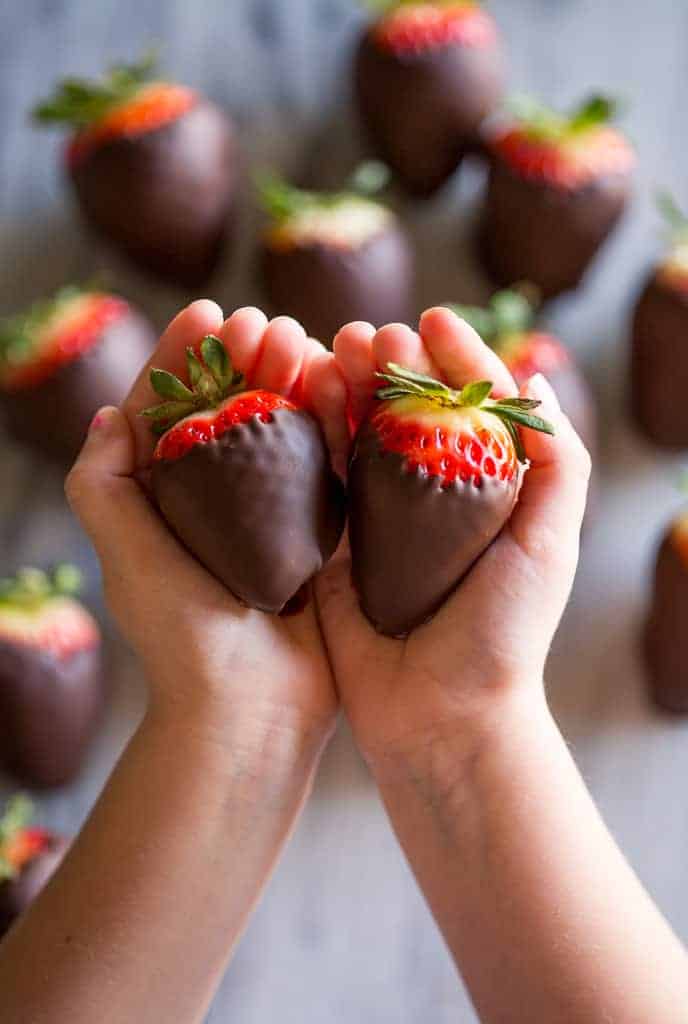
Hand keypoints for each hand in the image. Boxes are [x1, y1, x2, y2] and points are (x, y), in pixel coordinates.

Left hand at [66, 301, 340, 759]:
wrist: (254, 711)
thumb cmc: (182, 638)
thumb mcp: (126, 557)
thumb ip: (104, 487)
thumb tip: (109, 415)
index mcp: (166, 502)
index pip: (169, 411)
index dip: (182, 356)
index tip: (205, 312)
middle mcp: (219, 502)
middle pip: (230, 409)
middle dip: (244, 358)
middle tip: (263, 322)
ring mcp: (274, 515)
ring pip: (282, 427)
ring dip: (291, 377)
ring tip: (301, 339)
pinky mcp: (322, 531)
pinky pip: (328, 463)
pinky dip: (332, 420)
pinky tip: (339, 382)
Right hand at [313, 307, 590, 767]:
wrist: (440, 716)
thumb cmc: (503, 632)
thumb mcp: (548, 543)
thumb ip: (557, 465)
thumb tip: (537, 383)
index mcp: (485, 493)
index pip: (470, 406)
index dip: (455, 358)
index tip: (434, 320)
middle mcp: (430, 499)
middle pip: (408, 412)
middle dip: (392, 363)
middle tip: (374, 334)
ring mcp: (378, 520)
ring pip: (360, 433)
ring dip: (348, 384)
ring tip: (336, 348)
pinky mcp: (334, 544)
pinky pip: (322, 476)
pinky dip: (315, 429)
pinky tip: (308, 391)